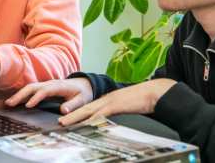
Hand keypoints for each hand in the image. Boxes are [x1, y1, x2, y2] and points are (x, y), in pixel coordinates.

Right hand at [5, 78, 92, 114]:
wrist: (84, 84)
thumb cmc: (83, 92)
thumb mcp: (82, 100)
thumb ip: (73, 105)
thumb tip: (63, 111)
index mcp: (59, 86)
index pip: (45, 90)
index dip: (36, 97)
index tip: (28, 106)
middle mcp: (50, 84)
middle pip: (33, 87)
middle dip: (21, 94)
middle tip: (10, 104)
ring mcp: (46, 85)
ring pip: (30, 87)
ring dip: (19, 94)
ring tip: (8, 103)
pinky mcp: (44, 88)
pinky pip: (31, 90)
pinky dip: (22, 94)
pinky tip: (15, 101)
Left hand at [58, 78, 176, 125]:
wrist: (155, 92)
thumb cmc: (143, 100)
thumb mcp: (126, 107)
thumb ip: (117, 113)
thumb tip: (110, 122)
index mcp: (108, 101)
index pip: (89, 108)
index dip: (77, 114)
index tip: (68, 119)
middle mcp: (106, 100)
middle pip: (84, 108)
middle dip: (71, 115)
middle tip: (59, 121)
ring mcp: (110, 101)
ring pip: (88, 110)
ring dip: (76, 117)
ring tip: (64, 122)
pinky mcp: (116, 105)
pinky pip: (102, 113)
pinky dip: (92, 119)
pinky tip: (85, 124)